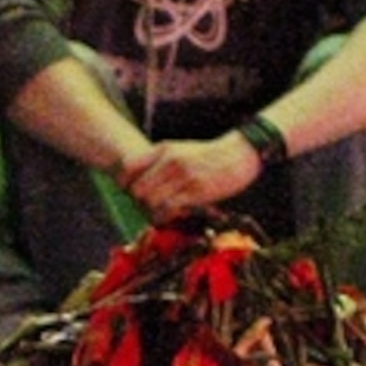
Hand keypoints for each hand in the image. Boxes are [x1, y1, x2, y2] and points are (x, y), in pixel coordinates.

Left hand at [119, 133, 263, 219]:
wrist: (239, 155)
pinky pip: (169, 209)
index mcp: (164, 150)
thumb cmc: (210, 155)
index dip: (127, 185)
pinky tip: (172, 216)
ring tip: (161, 214)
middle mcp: (170, 161)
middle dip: (140, 202)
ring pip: (151, 201)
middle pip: (138, 190)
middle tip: (148, 207)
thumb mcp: (181, 149)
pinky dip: (166, 216)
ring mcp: (183, 176)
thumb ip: (159, 160)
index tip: (134, 192)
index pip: (129, 169)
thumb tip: (138, 179)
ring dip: (152, 212)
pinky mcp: (196, 192)